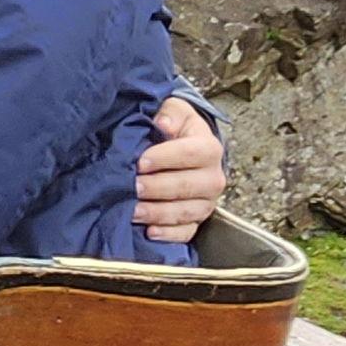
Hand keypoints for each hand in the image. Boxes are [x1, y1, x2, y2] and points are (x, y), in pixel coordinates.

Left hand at [136, 95, 225, 244]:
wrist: (183, 149)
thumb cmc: (174, 129)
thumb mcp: (174, 111)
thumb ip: (170, 112)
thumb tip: (163, 123)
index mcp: (209, 148)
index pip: (191, 153)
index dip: (165, 157)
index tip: (140, 161)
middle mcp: (212, 178)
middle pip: (187, 186)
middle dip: (156, 187)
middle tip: (132, 186)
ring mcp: (205, 202)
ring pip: (185, 212)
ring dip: (158, 213)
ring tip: (133, 210)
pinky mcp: (196, 221)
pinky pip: (186, 233)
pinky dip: (168, 234)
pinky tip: (149, 232)